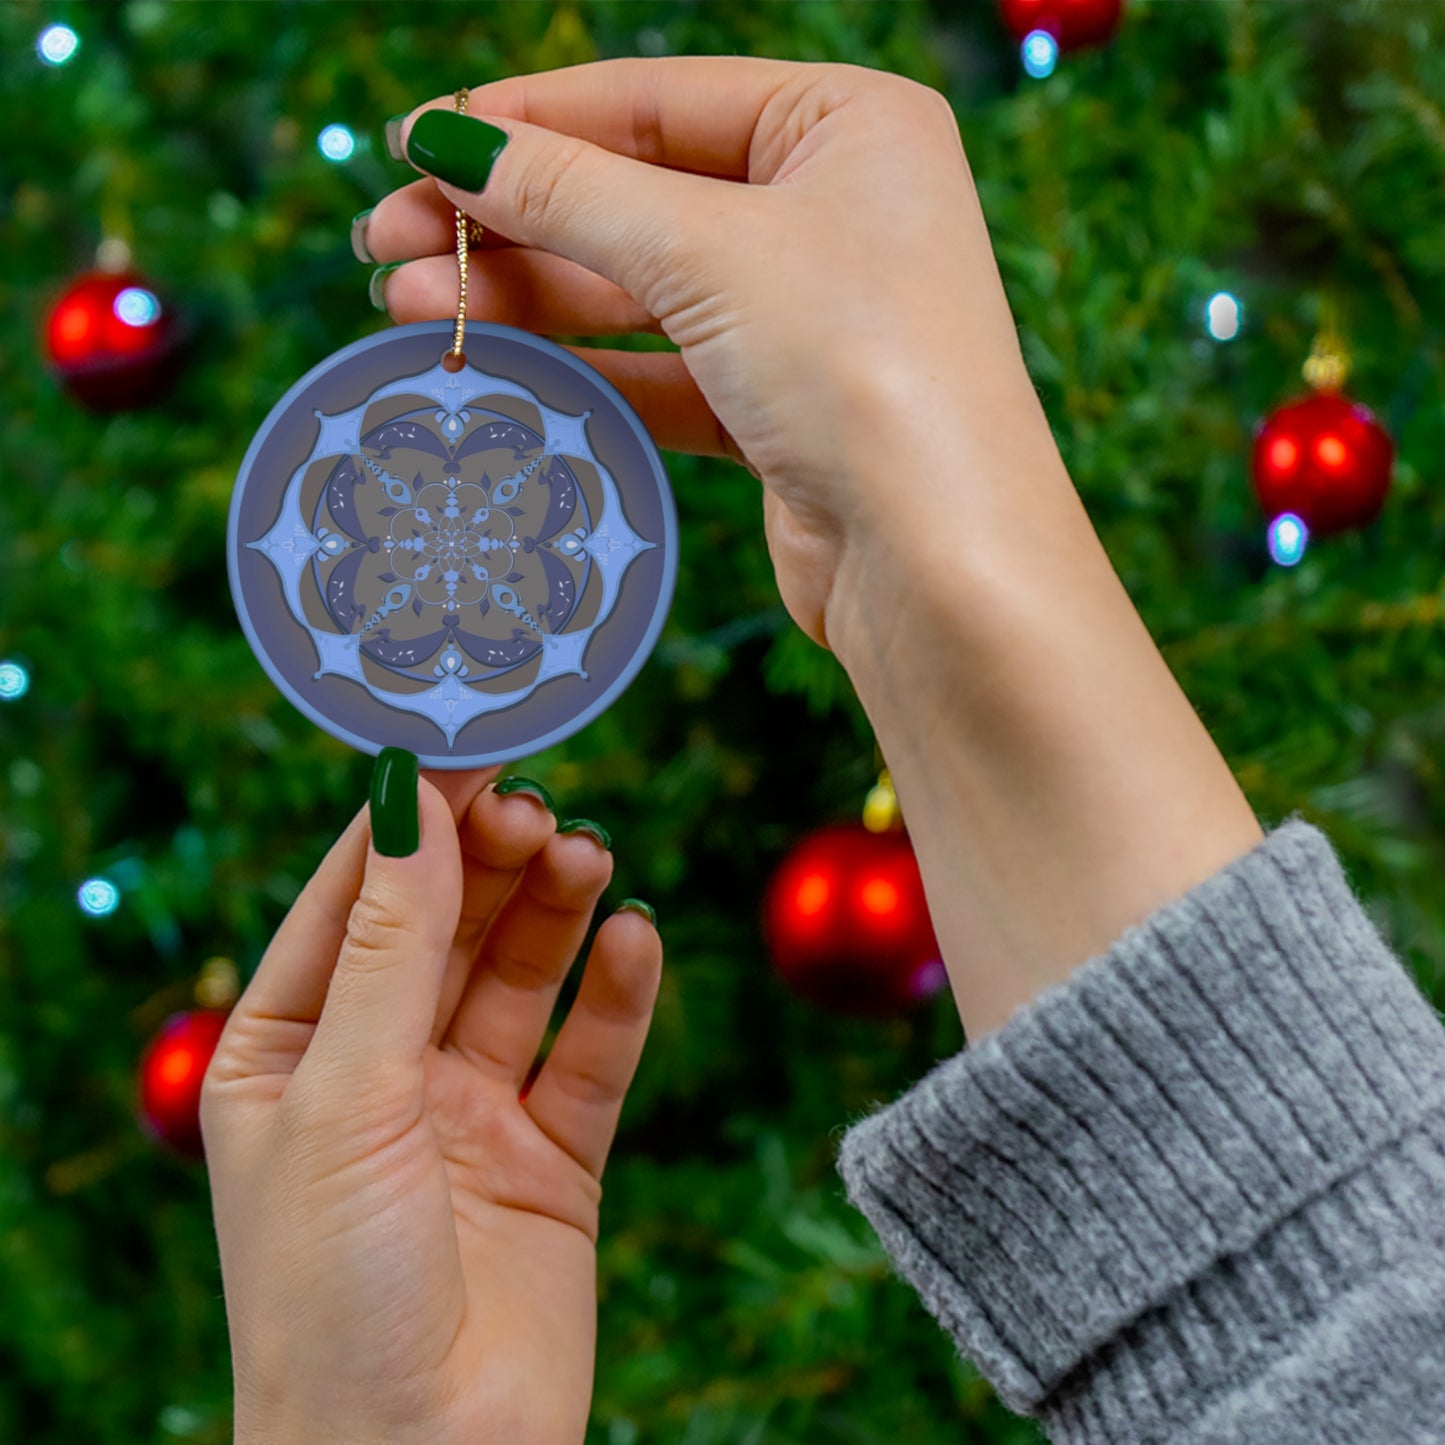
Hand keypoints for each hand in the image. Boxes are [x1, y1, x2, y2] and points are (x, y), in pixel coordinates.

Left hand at [201, 765, 661, 1444]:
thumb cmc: (332, 1294)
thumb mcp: (346, 1096)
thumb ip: (391, 947)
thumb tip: (412, 802)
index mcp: (289, 1052)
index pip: (352, 901)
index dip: (408, 822)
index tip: (466, 746)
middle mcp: (380, 1071)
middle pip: (446, 927)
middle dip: (490, 862)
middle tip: (539, 808)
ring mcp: (469, 1113)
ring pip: (521, 977)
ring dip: (555, 912)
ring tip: (588, 857)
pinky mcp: (552, 1158)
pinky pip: (591, 1055)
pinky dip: (617, 995)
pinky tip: (635, 941)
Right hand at [362, 56, 1051, 653]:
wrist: (939, 563)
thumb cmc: (861, 369)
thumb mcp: (707, 251)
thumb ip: (570, 193)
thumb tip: (448, 140)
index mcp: (847, 125)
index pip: (654, 100)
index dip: (526, 120)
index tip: (414, 143)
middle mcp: (834, 210)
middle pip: (636, 195)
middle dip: (508, 219)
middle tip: (384, 241)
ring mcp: (809, 315)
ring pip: (640, 289)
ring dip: (526, 296)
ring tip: (406, 306)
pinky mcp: (782, 409)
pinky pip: (661, 370)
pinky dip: (581, 368)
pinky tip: (494, 364)